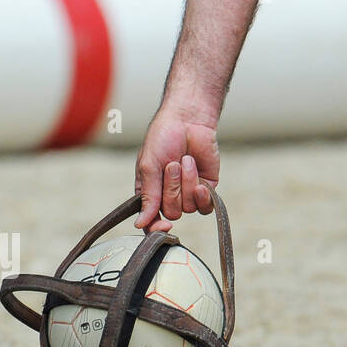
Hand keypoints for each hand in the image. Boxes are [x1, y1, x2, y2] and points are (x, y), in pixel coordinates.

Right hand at [135, 109, 219, 231]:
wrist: (188, 120)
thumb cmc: (163, 138)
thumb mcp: (148, 166)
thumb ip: (148, 196)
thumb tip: (140, 224)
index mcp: (150, 192)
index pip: (151, 221)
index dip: (157, 227)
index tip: (164, 224)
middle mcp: (168, 196)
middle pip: (172, 212)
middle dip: (172, 189)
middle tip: (172, 165)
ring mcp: (188, 193)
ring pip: (189, 207)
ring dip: (187, 183)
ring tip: (185, 160)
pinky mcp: (206, 189)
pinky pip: (205, 205)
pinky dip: (203, 195)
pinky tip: (200, 182)